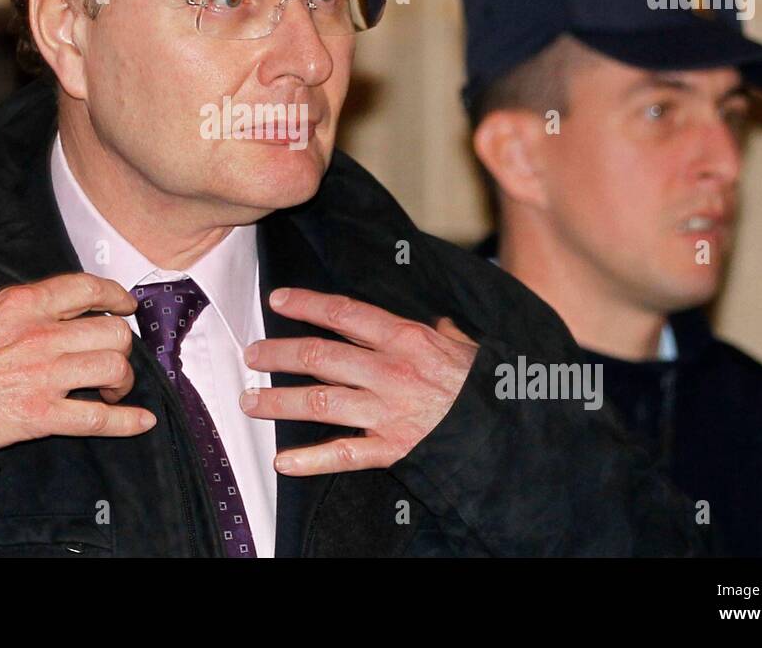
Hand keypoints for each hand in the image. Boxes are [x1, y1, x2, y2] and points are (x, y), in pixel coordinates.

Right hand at [0, 272, 153, 452]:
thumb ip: (21, 309)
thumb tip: (53, 310)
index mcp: (23, 305)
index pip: (86, 289)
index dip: (115, 296)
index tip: (125, 306)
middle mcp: (40, 336)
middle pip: (111, 332)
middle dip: (119, 346)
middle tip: (111, 358)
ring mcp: (44, 376)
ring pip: (114, 368)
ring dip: (121, 380)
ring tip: (111, 389)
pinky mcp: (41, 416)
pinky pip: (99, 419)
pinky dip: (127, 422)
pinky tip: (141, 421)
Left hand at [239, 288, 478, 475]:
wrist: (511, 433)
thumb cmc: (488, 386)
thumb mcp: (468, 346)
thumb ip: (444, 333)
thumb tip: (438, 323)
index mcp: (408, 340)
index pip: (345, 314)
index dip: (307, 304)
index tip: (278, 300)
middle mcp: (391, 372)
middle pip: (320, 356)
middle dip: (279, 354)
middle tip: (252, 355)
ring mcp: (387, 412)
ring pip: (320, 402)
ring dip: (279, 402)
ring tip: (250, 401)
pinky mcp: (392, 450)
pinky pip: (344, 455)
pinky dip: (311, 460)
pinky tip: (283, 462)